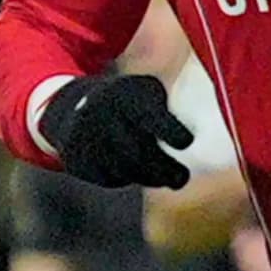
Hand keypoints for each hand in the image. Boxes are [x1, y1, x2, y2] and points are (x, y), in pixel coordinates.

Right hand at [38, 73, 192, 189]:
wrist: (73, 109)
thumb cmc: (129, 103)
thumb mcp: (146, 92)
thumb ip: (167, 112)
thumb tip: (196, 137)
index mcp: (124, 96)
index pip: (149, 116)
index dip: (170, 130)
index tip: (187, 142)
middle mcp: (102, 118)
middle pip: (138, 151)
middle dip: (165, 168)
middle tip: (183, 178)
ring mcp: (88, 142)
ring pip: (125, 169)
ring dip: (152, 177)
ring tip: (172, 178)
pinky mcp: (79, 163)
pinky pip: (110, 177)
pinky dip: (128, 177)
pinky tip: (138, 171)